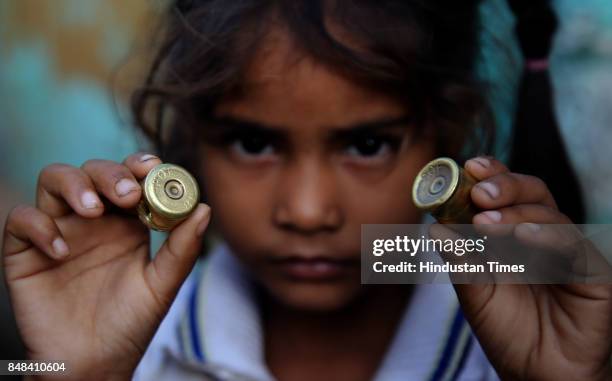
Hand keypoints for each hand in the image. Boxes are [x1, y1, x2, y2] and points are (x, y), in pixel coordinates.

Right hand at [2, 153, 210, 380]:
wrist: (94, 364)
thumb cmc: (129, 324)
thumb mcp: (161, 286)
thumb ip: (182, 249)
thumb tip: (204, 208)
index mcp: (126, 222)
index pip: (129, 177)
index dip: (139, 165)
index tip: (153, 169)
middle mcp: (92, 220)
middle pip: (93, 170)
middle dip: (110, 173)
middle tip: (127, 194)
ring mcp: (58, 231)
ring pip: (54, 180)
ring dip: (74, 185)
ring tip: (93, 211)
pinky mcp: (25, 252)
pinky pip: (21, 220)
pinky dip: (38, 225)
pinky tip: (61, 251)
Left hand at [449, 156, 611, 380]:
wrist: (536, 376)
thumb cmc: (507, 331)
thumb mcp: (474, 291)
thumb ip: (459, 258)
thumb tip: (434, 226)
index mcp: (514, 235)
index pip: (505, 194)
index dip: (491, 175)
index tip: (466, 167)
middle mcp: (543, 237)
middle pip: (532, 193)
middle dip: (503, 185)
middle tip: (477, 191)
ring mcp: (569, 252)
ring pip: (550, 214)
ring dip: (516, 212)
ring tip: (485, 223)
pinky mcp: (593, 274)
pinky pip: (574, 244)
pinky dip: (548, 234)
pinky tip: (524, 235)